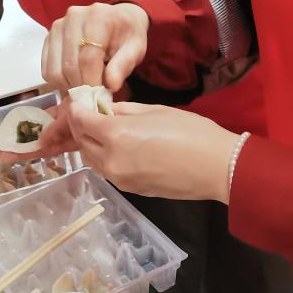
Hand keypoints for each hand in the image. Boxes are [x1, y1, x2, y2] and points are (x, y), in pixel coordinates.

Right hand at [42, 2, 149, 92]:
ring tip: (85, 86)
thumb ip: (124, 65)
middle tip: (94, 95)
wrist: (116, 19)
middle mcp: (73, 17)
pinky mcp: (48, 37)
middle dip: (82, 86)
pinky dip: (59, 81)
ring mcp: (57, 26)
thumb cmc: (126, 35)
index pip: (88, 58)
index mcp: (98, 17)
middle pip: (70, 65)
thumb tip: (111, 85)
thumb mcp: (136, 48)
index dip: (92, 82)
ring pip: (55, 70)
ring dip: (69, 85)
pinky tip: (74, 80)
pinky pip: (47, 68)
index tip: (99, 97)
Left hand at [62, 100, 236, 201]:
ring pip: (91, 159)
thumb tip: (106, 110)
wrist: (215, 167)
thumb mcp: (155, 110)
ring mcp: (119, 178)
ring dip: (89, 144)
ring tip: (99, 130)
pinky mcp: (129, 189)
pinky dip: (103, 158)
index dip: (76, 110)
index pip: (81, 121)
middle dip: (80, 126)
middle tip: (87, 114)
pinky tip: (114, 148)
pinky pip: (106, 171)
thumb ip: (124, 110)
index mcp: (115, 134)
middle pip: (82, 142)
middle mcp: (111, 159)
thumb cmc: (191, 132)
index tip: (78, 103)